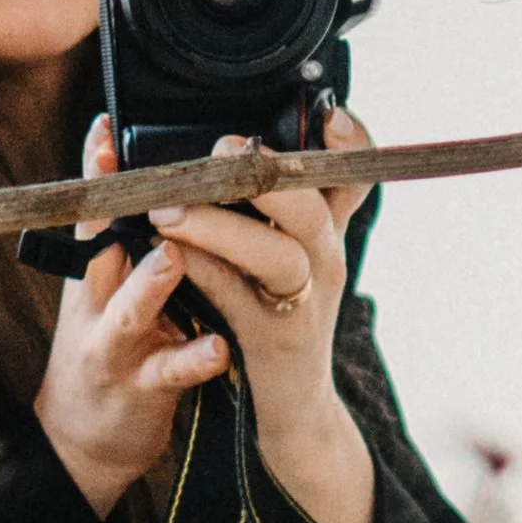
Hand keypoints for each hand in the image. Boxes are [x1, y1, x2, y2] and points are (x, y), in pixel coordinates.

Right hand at [33, 114, 230, 516]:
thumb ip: (136, 237)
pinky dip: (193, 358)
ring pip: (129, 310)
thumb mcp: (115, 287)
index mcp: (100, 269)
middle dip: (118, 214)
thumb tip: (174, 173)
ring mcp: (117, 345)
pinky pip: (171, 372)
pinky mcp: (141, 388)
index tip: (104, 128)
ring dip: (149, 284)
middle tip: (151, 184)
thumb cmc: (117, 343)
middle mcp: (100, 300)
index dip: (97, 172)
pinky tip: (219, 348)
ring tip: (171, 258)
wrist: (87, 438)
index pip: (96, 210)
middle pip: (101, 249)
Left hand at [147, 110, 376, 522]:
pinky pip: (236, 298)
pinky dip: (202, 271)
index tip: (327, 113)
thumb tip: (230, 139)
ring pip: (277, 254)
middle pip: (313, 206)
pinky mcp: (271, 340)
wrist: (289, 409)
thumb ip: (268, 207)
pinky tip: (171, 253)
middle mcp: (325, 260)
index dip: (348, 142)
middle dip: (264, 175)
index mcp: (327, 232)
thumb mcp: (285, 256)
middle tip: (219, 152)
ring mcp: (303, 302)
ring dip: (220, 225)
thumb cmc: (272, 316)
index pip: (353, 175)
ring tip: (168, 208)